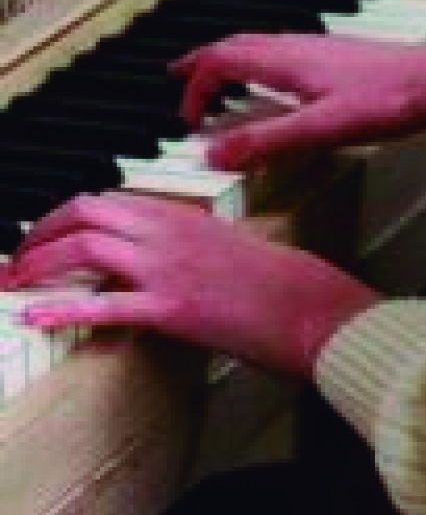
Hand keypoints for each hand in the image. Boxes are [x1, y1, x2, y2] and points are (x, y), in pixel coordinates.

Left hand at [0, 193, 378, 376]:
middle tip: (16, 258)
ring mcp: (166, 267)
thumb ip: (181, 244)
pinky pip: (104, 304)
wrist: (307, 305)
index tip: (42, 236)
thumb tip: (144, 261)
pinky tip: (34, 314)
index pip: (106, 200)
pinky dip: (62, 307)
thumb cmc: (274, 283)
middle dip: (38, 233)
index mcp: (180, 214)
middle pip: (84, 212)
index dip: (63, 217)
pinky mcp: (170, 307)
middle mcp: (167, 231)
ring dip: (38, 264)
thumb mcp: (222, 247)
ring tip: (14, 282)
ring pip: (84, 247)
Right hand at [172, 32, 425, 168]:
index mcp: (287, 58)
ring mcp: (322, 49)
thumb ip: (268, 141)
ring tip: (220, 81)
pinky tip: (280, 87)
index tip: (185, 118)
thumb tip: (213, 154)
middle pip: (238, 45)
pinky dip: (263, 67)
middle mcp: (300, 45)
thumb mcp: (322, 128)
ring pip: (262, 47)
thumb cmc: (392, 100)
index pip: (222, 59)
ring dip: (233, 62)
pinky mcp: (341, 60)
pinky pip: (285, 55)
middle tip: (180, 79)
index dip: (195, 85)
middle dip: (204, 62)